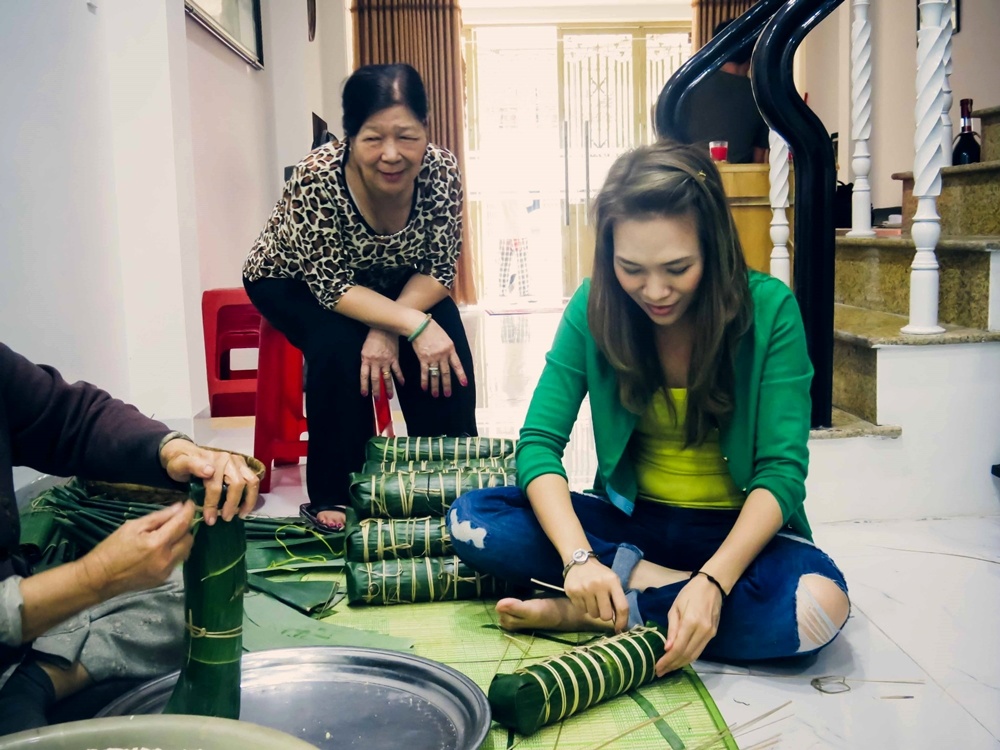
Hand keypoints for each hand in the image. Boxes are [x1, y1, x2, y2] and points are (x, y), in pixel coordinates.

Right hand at [78, 500, 195, 598]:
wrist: (99, 578)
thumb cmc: (112, 549)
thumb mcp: (132, 526)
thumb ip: (158, 517)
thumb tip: (178, 507)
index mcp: (157, 544)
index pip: (182, 524)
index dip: (189, 511)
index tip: (190, 503)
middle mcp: (166, 559)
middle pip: (189, 538)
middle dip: (185, 527)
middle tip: (174, 520)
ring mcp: (166, 572)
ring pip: (186, 551)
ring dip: (182, 540)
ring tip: (168, 534)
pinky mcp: (163, 580)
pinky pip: (177, 562)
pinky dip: (174, 552)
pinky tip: (162, 548)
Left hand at [160, 440, 258, 525]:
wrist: (185, 452)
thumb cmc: (180, 462)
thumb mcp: (180, 464)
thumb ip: (192, 466)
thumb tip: (210, 472)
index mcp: (213, 460)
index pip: (216, 486)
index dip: (213, 505)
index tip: (209, 520)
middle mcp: (228, 460)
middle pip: (237, 484)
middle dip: (232, 504)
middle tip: (226, 518)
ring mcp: (238, 462)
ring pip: (251, 481)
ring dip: (249, 500)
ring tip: (241, 514)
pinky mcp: (242, 466)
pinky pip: (253, 480)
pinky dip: (252, 494)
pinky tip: (245, 506)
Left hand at [360, 328, 402, 398]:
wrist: (384, 329)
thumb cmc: (373, 338)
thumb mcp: (365, 350)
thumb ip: (366, 361)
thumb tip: (367, 373)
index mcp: (366, 359)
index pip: (364, 376)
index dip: (364, 386)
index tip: (365, 394)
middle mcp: (376, 362)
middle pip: (375, 379)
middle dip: (376, 391)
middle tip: (378, 399)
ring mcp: (386, 361)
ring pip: (387, 377)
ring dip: (388, 388)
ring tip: (390, 396)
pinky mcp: (394, 358)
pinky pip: (397, 370)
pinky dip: (400, 377)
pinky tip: (401, 383)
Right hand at [411, 320, 467, 397]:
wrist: (420, 326)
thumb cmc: (433, 330)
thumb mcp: (445, 338)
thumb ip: (448, 349)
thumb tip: (450, 359)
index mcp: (450, 349)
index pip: (457, 365)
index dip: (461, 375)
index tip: (464, 384)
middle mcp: (443, 355)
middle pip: (446, 373)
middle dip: (447, 385)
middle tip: (447, 394)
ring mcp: (433, 357)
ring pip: (435, 375)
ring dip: (435, 386)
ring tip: (436, 395)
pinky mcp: (423, 358)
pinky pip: (425, 372)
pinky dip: (424, 380)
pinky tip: (425, 388)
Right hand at [563, 559, 629, 632]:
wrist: (579, 561)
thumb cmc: (600, 574)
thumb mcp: (613, 580)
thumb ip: (617, 598)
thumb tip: (620, 624)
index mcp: (612, 581)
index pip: (622, 607)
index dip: (623, 621)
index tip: (620, 629)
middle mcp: (598, 585)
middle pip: (606, 615)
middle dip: (605, 615)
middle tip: (602, 607)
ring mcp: (584, 589)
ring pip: (593, 614)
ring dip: (594, 610)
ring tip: (592, 599)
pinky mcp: (572, 592)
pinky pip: (581, 610)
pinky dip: (583, 606)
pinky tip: (583, 596)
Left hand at [655, 574, 722, 675]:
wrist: (712, 586)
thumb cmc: (689, 594)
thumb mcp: (675, 608)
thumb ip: (672, 629)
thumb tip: (667, 648)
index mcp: (691, 622)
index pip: (679, 648)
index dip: (668, 660)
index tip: (657, 667)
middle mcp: (703, 631)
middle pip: (687, 655)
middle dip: (672, 665)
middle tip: (660, 672)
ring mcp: (710, 634)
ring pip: (694, 656)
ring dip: (680, 664)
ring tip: (667, 669)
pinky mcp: (713, 635)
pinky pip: (699, 650)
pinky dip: (689, 657)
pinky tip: (679, 660)